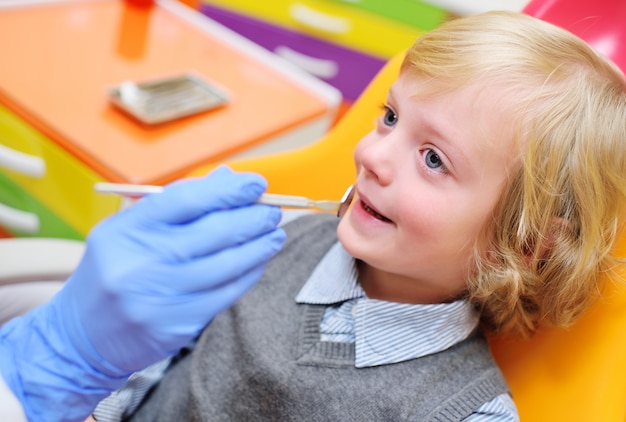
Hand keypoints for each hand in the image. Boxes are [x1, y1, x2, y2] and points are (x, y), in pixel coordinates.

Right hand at [0, 166, 285, 419]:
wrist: (82, 337)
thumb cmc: (113, 271)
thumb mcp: (129, 229)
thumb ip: (176, 203)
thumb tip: (228, 178)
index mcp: (127, 230)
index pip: (187, 200)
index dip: (228, 190)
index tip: (256, 184)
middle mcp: (142, 263)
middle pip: (214, 232)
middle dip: (252, 218)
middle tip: (273, 210)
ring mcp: (161, 297)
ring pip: (227, 265)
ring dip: (259, 246)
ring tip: (275, 234)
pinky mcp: (177, 325)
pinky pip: (226, 294)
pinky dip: (249, 274)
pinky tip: (259, 261)